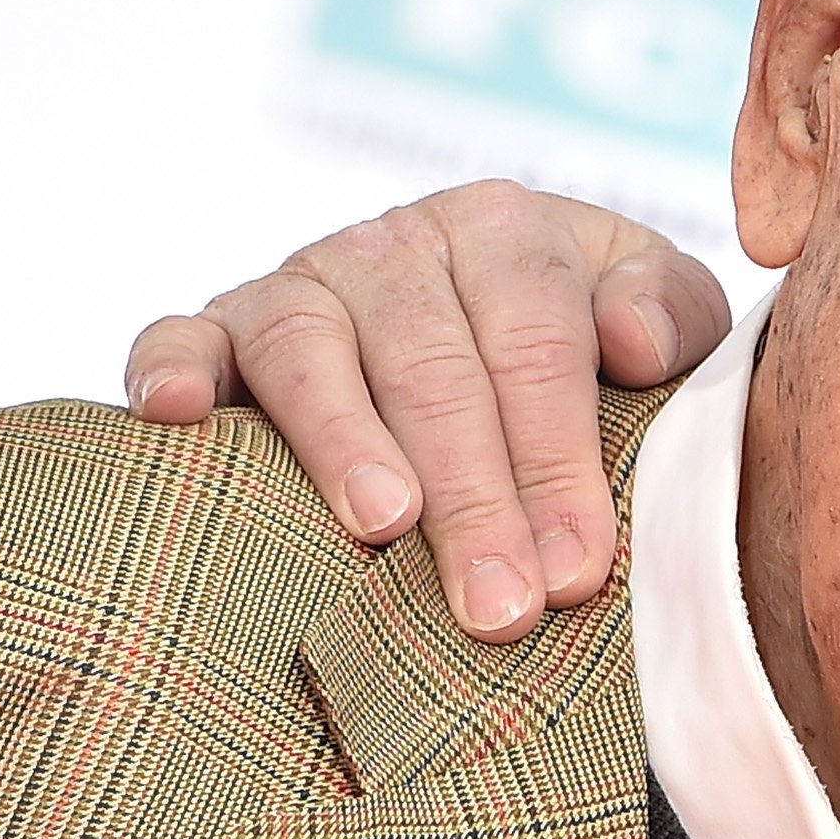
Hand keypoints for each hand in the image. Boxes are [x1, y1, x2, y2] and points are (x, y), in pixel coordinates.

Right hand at [123, 183, 727, 639]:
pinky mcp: (218, 327)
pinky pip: (180, 335)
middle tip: (499, 606)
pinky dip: (168, 367)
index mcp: (508, 232)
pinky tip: (172, 415)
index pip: (536, 342)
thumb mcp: (659, 316)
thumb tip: (633, 340)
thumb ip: (671, 316)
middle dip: (472, 493)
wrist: (491, 323)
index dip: (558, 456)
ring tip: (381, 526)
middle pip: (432, 363)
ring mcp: (301, 283)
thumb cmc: (589, 347)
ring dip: (343, 439)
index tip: (578, 568)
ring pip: (310, 349)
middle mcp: (396, 246)